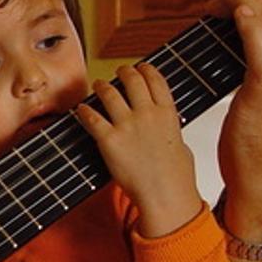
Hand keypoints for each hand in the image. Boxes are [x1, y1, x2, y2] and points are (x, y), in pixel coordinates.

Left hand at [75, 63, 200, 237]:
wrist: (164, 194)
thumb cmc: (176, 177)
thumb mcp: (181, 146)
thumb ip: (172, 132)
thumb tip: (167, 128)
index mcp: (167, 113)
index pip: (155, 80)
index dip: (146, 70)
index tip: (141, 67)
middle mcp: (147, 114)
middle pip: (132, 79)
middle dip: (123, 72)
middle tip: (118, 73)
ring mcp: (127, 126)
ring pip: (109, 93)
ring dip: (101, 86)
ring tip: (97, 85)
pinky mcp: (109, 140)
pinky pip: (91, 118)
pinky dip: (84, 111)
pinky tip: (81, 110)